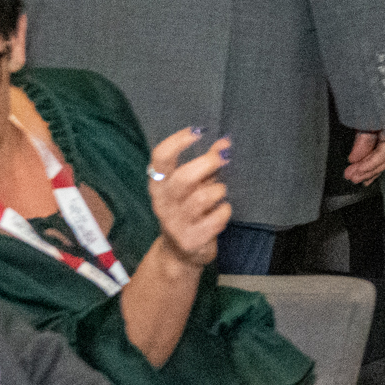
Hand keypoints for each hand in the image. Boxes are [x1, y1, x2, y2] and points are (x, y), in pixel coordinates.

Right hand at [144, 127, 232, 266]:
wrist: (180, 253)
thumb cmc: (188, 209)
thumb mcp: (194, 185)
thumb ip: (207, 163)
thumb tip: (225, 142)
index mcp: (159, 184)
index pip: (160, 158)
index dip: (178, 142)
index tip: (198, 131)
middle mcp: (163, 203)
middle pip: (183, 178)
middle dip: (208, 164)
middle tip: (224, 157)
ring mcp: (175, 223)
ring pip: (202, 198)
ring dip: (219, 190)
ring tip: (221, 192)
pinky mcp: (190, 239)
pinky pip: (215, 219)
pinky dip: (224, 211)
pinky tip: (222, 211)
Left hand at [343, 112, 384, 184]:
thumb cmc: (377, 88)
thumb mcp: (366, 114)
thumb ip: (363, 139)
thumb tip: (356, 159)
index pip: (384, 153)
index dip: (367, 165)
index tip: (351, 172)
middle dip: (370, 169)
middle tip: (352, 178)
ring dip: (376, 166)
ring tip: (361, 178)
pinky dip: (382, 156)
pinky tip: (373, 167)